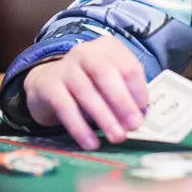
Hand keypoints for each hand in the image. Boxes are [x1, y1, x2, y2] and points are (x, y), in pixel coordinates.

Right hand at [23, 36, 148, 149]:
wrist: (48, 83)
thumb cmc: (90, 83)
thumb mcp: (110, 82)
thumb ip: (126, 94)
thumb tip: (139, 118)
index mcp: (108, 48)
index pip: (129, 67)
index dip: (138, 90)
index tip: (143, 111)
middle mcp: (86, 52)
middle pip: (106, 75)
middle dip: (122, 102)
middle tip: (133, 125)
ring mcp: (65, 66)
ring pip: (86, 92)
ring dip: (105, 118)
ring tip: (117, 137)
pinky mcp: (49, 85)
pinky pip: (65, 107)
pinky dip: (80, 128)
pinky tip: (91, 143)